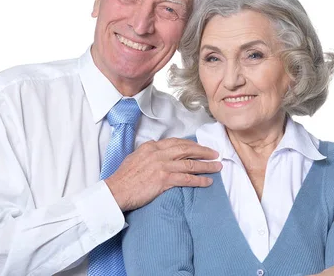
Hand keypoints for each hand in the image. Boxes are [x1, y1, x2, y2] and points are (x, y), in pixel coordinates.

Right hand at [105, 138, 221, 210]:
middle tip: (215, 154)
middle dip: (203, 151)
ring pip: (190, 163)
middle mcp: (158, 153)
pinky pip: (187, 179)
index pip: (176, 142)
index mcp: (151, 146)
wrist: (116, 190)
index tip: (199, 147)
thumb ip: (149, 153)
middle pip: (187, 149)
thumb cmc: (123, 177)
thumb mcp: (135, 157)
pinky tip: (208, 181)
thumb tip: (159, 153)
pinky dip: (199, 180)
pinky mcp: (164, 179)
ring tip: (217, 167)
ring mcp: (162, 166)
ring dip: (206, 165)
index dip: (191, 144)